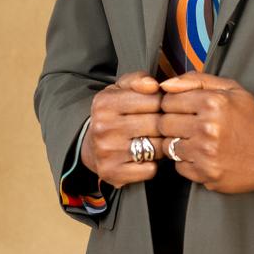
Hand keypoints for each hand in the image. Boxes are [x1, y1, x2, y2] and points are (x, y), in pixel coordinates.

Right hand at [81, 71, 166, 188]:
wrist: (90, 147)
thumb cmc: (113, 114)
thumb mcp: (120, 90)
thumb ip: (138, 79)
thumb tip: (153, 85)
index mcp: (105, 103)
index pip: (153, 99)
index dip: (161, 103)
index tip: (157, 107)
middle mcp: (103, 128)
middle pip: (157, 124)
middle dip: (163, 125)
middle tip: (159, 126)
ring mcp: (108, 152)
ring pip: (157, 147)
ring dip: (161, 144)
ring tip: (154, 140)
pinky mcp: (113, 173)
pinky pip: (151, 169)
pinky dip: (153, 164)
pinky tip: (145, 158)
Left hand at [157, 71, 253, 192]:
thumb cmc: (249, 119)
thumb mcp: (230, 89)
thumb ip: (196, 80)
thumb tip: (165, 84)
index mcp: (213, 102)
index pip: (168, 101)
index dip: (173, 104)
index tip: (183, 109)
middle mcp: (208, 127)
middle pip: (163, 124)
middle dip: (172, 123)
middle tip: (187, 125)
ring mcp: (206, 153)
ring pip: (168, 146)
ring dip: (178, 143)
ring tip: (195, 140)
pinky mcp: (205, 173)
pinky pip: (178, 166)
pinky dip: (186, 161)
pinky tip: (202, 155)